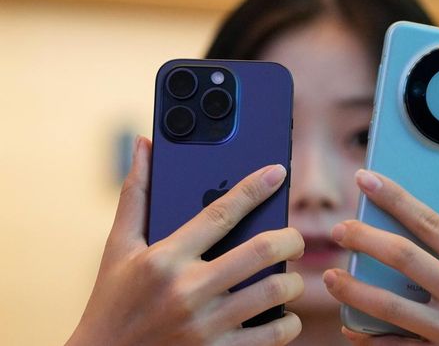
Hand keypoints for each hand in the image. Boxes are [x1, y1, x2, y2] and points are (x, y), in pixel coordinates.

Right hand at [66, 136, 304, 345]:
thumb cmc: (112, 301)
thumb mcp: (118, 247)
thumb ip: (136, 195)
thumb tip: (144, 145)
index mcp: (165, 258)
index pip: (219, 213)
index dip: (253, 188)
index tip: (277, 172)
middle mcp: (188, 290)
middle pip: (260, 252)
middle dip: (290, 239)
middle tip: (294, 239)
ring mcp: (205, 325)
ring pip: (273, 293)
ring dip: (292, 282)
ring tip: (288, 277)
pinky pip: (271, 337)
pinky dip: (288, 323)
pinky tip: (285, 314)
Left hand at [323, 146, 438, 344]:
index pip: (431, 223)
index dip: (395, 198)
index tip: (366, 179)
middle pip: (406, 259)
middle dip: (366, 240)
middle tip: (338, 229)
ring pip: (393, 307)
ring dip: (356, 292)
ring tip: (330, 276)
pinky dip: (372, 338)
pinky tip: (350, 328)